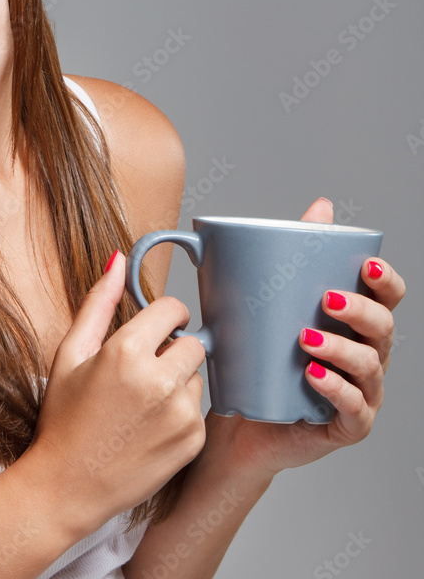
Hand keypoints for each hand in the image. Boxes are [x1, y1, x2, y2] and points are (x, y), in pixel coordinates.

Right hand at [29, 250, 206, 536]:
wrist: (68, 485)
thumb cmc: (64, 417)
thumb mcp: (71, 353)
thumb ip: (98, 302)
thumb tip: (118, 259)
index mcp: (127, 352)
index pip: (174, 309)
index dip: (163, 315)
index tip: (152, 328)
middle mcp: (160, 381)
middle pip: (191, 342)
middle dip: (171, 349)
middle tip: (141, 371)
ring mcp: (181, 414)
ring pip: (196, 375)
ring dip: (177, 380)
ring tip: (141, 404)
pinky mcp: (193, 441)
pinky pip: (199, 409)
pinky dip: (180, 412)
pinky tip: (150, 427)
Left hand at [197, 198, 405, 483]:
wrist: (244, 419)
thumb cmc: (266, 357)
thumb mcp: (278, 303)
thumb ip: (301, 255)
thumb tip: (323, 206)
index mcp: (357, 325)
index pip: (388, 298)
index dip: (386, 281)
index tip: (367, 265)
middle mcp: (368, 357)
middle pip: (384, 329)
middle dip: (360, 310)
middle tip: (327, 298)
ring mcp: (362, 393)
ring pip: (369, 367)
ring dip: (341, 348)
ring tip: (307, 338)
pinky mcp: (346, 426)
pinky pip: (353, 408)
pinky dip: (335, 389)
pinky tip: (313, 374)